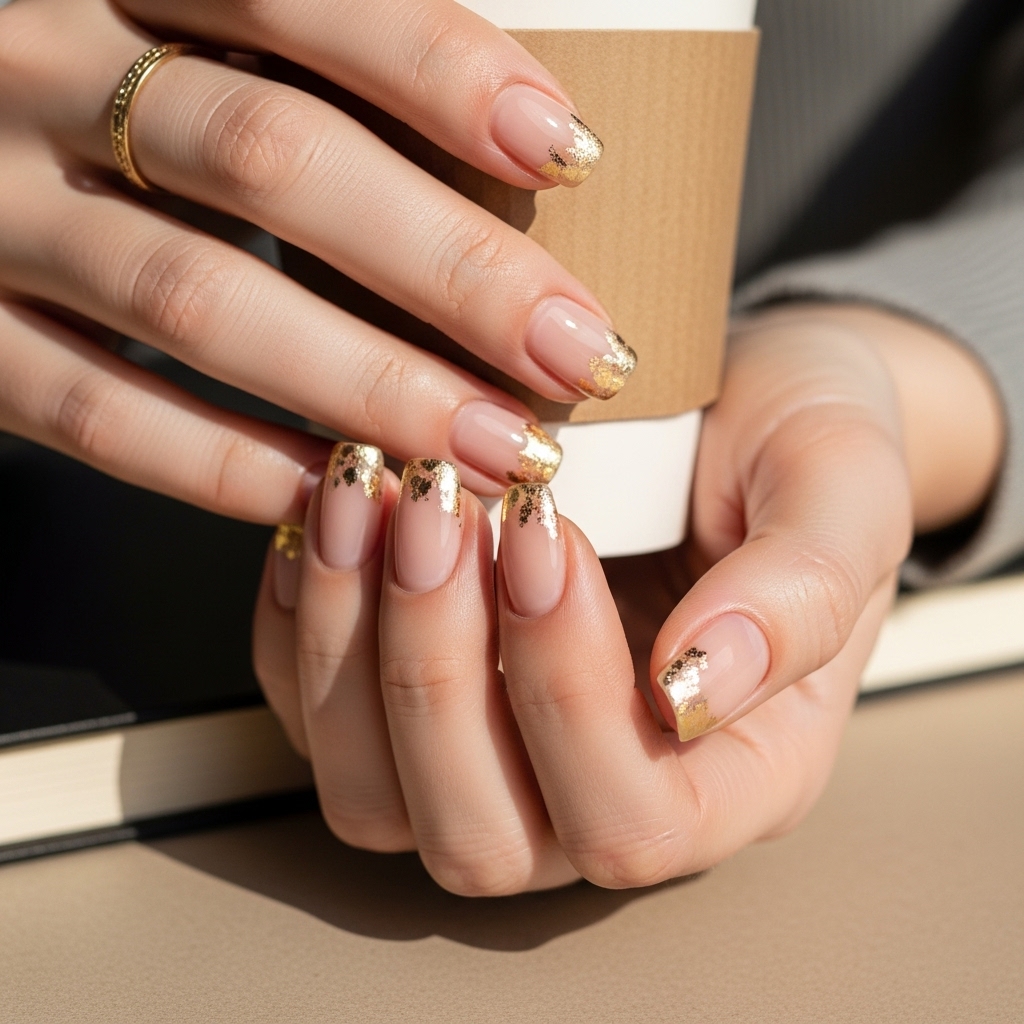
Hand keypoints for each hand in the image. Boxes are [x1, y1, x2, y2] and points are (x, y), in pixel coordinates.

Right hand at [0, 0, 617, 522]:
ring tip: (499, 446)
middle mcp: (33, 70)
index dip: (437, 68)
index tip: (570, 153)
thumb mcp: (170, 38)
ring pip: (198, 298)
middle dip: (449, 268)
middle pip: (270, 158)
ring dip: (371, 387)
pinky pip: (97, 413)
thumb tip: (498, 137)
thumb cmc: (79, 98)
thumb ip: (286, 59)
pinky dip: (229, 463)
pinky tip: (341, 492)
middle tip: (580, 355)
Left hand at [252, 304, 1002, 893]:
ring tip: (377, 491)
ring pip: (377, 792)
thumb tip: (700, 684)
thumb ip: (801, 593)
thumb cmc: (799, 447)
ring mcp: (496, 755)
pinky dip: (304, 620)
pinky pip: (318, 713)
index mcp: (729, 777)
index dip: (566, 689)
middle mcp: (599, 793)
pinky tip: (331, 517)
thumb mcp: (841, 490)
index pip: (630, 817)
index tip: (549, 528)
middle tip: (442, 506)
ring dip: (352, 644)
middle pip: (481, 833)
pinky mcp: (415, 695)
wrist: (735, 402)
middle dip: (438, 666)